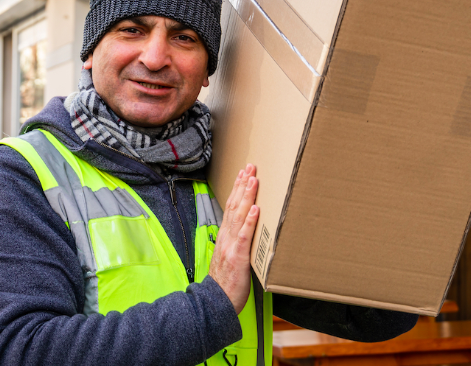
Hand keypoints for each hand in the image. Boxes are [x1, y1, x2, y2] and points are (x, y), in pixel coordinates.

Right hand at [209, 164, 258, 313]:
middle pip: (234, 206)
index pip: (230, 207)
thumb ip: (234, 243)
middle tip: (251, 167)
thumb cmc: (223, 283)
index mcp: (225, 236)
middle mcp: (226, 237)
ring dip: (247, 196)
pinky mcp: (238, 257)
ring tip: (253, 179)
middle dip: (243, 185)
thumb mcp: (228, 257)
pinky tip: (256, 208)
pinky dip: (250, 221)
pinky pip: (245, 236)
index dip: (237, 189)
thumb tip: (245, 233)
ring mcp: (231, 246)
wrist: (213, 303)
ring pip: (239, 216)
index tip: (244, 173)